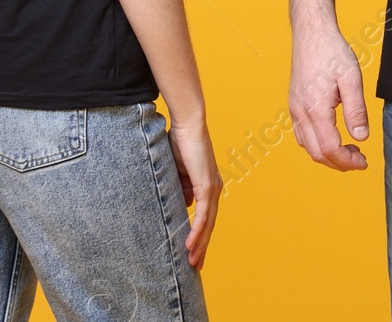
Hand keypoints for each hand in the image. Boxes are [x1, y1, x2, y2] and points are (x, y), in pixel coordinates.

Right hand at [167, 119, 220, 269]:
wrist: (187, 125)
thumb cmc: (180, 143)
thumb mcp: (177, 172)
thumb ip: (179, 188)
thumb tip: (180, 204)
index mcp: (208, 186)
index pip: (206, 217)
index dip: (200, 236)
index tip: (193, 252)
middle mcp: (214, 189)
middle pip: (209, 225)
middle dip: (202, 247)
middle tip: (195, 266)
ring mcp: (212, 188)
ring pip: (207, 224)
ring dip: (199, 245)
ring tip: (192, 262)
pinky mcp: (206, 186)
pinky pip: (202, 214)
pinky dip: (197, 231)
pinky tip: (190, 245)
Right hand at [288, 24, 369, 170]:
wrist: (311, 31)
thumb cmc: (332, 51)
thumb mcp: (352, 79)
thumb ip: (356, 111)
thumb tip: (361, 138)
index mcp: (315, 109)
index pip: (330, 149)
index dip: (347, 162)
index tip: (364, 162)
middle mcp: (300, 112)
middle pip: (316, 153)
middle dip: (338, 163)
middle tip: (359, 159)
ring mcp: (294, 108)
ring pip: (307, 146)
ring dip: (327, 154)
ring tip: (349, 148)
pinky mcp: (294, 103)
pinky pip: (302, 133)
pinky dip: (317, 143)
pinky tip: (332, 135)